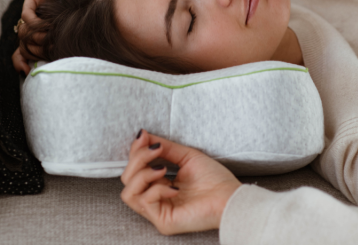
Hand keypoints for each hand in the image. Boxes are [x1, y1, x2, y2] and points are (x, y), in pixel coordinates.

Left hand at [12, 0, 82, 74]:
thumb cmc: (86, 1)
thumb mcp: (77, 24)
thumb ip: (69, 39)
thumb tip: (63, 60)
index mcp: (45, 30)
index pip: (25, 50)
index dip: (22, 61)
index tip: (28, 71)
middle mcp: (37, 21)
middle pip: (22, 43)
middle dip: (31, 52)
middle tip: (46, 52)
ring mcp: (34, 9)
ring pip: (22, 31)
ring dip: (36, 38)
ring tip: (50, 37)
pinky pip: (27, 17)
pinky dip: (35, 24)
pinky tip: (48, 25)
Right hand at [120, 129, 241, 235]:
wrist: (231, 196)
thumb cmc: (214, 179)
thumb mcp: (185, 156)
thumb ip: (164, 147)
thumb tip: (143, 135)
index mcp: (159, 185)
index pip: (134, 169)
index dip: (135, 151)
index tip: (143, 135)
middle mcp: (155, 199)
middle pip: (127, 179)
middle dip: (137, 159)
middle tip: (155, 150)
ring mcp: (158, 212)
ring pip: (129, 193)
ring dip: (143, 174)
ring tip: (163, 168)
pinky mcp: (163, 221)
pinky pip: (146, 202)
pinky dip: (157, 189)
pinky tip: (174, 187)